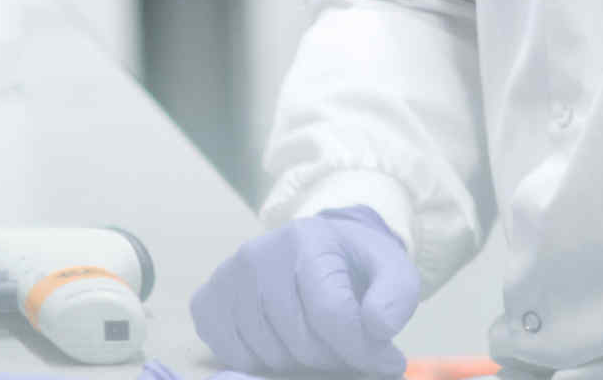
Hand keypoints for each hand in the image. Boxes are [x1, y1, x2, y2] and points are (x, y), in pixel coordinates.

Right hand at [190, 205, 419, 375]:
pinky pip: (234, 357)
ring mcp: (226, 277)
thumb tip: (377, 328)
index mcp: (308, 239)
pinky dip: (263, 362)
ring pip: (268, 355)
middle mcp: (258, 253)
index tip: (386, 362)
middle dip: (335, 356)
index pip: (332, 313)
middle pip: (300, 340)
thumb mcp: (392, 270)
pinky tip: (284, 339)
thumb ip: (396, 296)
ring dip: (300, 362)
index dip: (362, 348)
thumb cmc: (355, 266)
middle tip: (351, 349)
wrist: (315, 248)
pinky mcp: (206, 301)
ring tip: (320, 341)